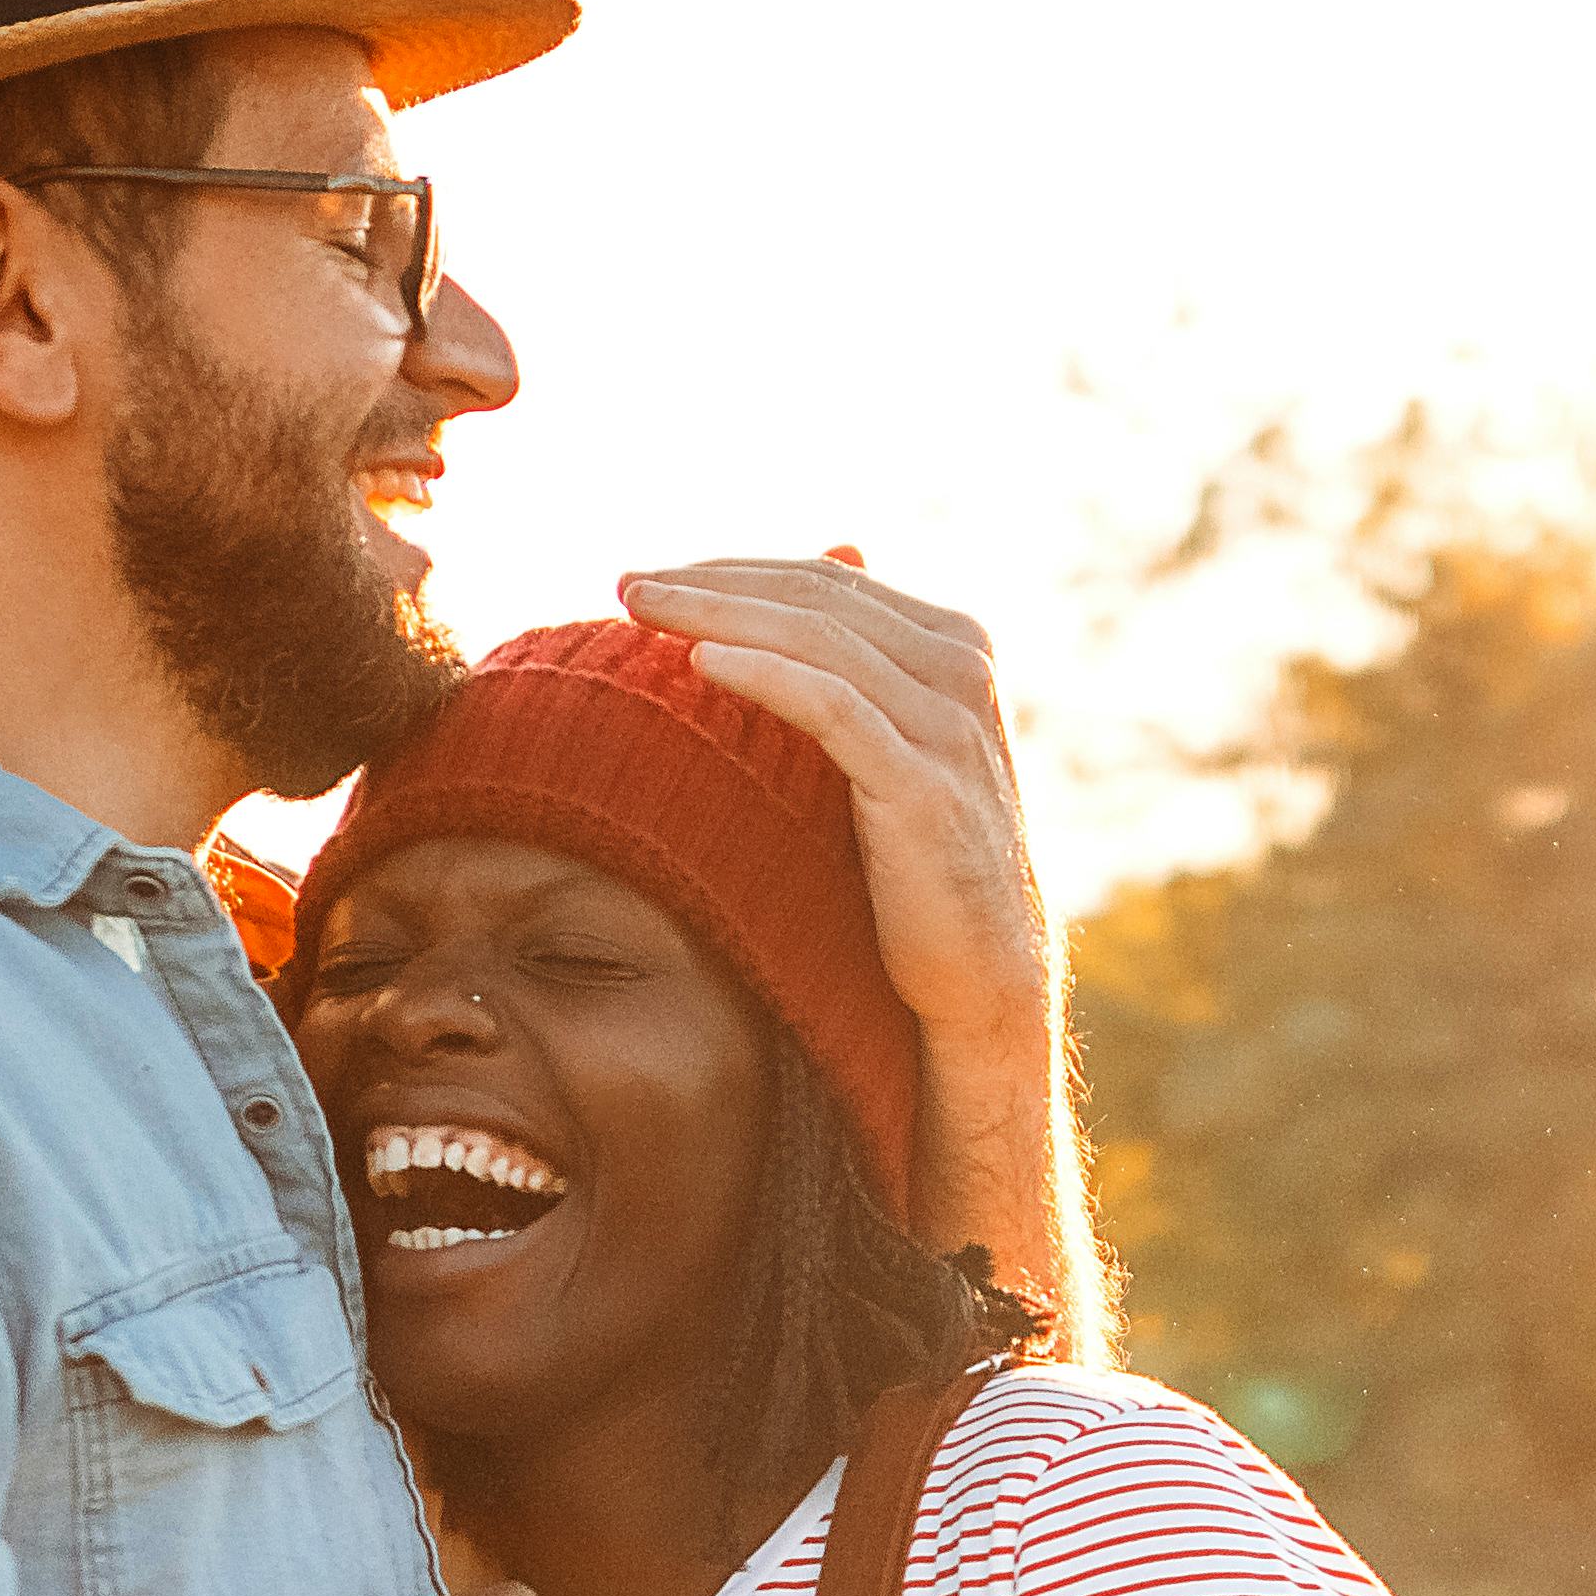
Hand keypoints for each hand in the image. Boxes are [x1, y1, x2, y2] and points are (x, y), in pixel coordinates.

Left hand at [620, 553, 1097, 1355]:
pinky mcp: (931, 800)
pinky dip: (773, 676)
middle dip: (721, 578)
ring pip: (831, 639)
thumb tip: (745, 653)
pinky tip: (701, 664)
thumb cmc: (904, 920)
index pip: (836, 591)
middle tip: (624, 580)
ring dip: (726, 609)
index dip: (743, 573)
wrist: (971, 1023)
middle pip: (828, 599)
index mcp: (952, 672)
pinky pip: (843, 714)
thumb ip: (833, 717)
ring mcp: (954, 742)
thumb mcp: (865, 802)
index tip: (653, 582)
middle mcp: (963, 691)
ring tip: (637, 604)